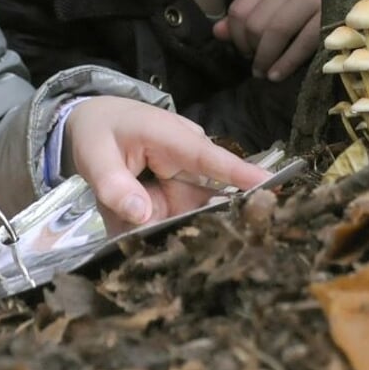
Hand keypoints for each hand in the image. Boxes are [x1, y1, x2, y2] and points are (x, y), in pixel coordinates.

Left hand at [64, 97, 271, 226]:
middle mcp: (189, 158)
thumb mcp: (94, 156)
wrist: (95, 122)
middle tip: (189, 247)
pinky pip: (176, 218)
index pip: (211, 158)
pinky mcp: (181, 194)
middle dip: (201, 221)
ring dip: (166, 226)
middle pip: (209, 196)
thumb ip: (113, 185)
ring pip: (189, 214)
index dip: (242, 175)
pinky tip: (137, 231)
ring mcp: (187, 178)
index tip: (274, 187)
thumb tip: (141, 216)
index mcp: (171, 137)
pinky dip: (158, 227)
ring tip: (139, 229)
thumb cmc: (99, 132)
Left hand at [212, 0, 321, 81]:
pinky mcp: (330, 17)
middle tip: (258, 65)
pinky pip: (301, 44)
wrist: (355, 16)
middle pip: (254, 23)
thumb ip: (243, 23)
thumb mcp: (273, 17)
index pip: (238, 11)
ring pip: (274, 31)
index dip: (236, 38)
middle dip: (252, 51)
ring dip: (266, 59)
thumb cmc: (306, 21)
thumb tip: (217, 32)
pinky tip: (277, 76)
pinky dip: (285, 63)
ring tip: (265, 74)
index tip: (246, 53)